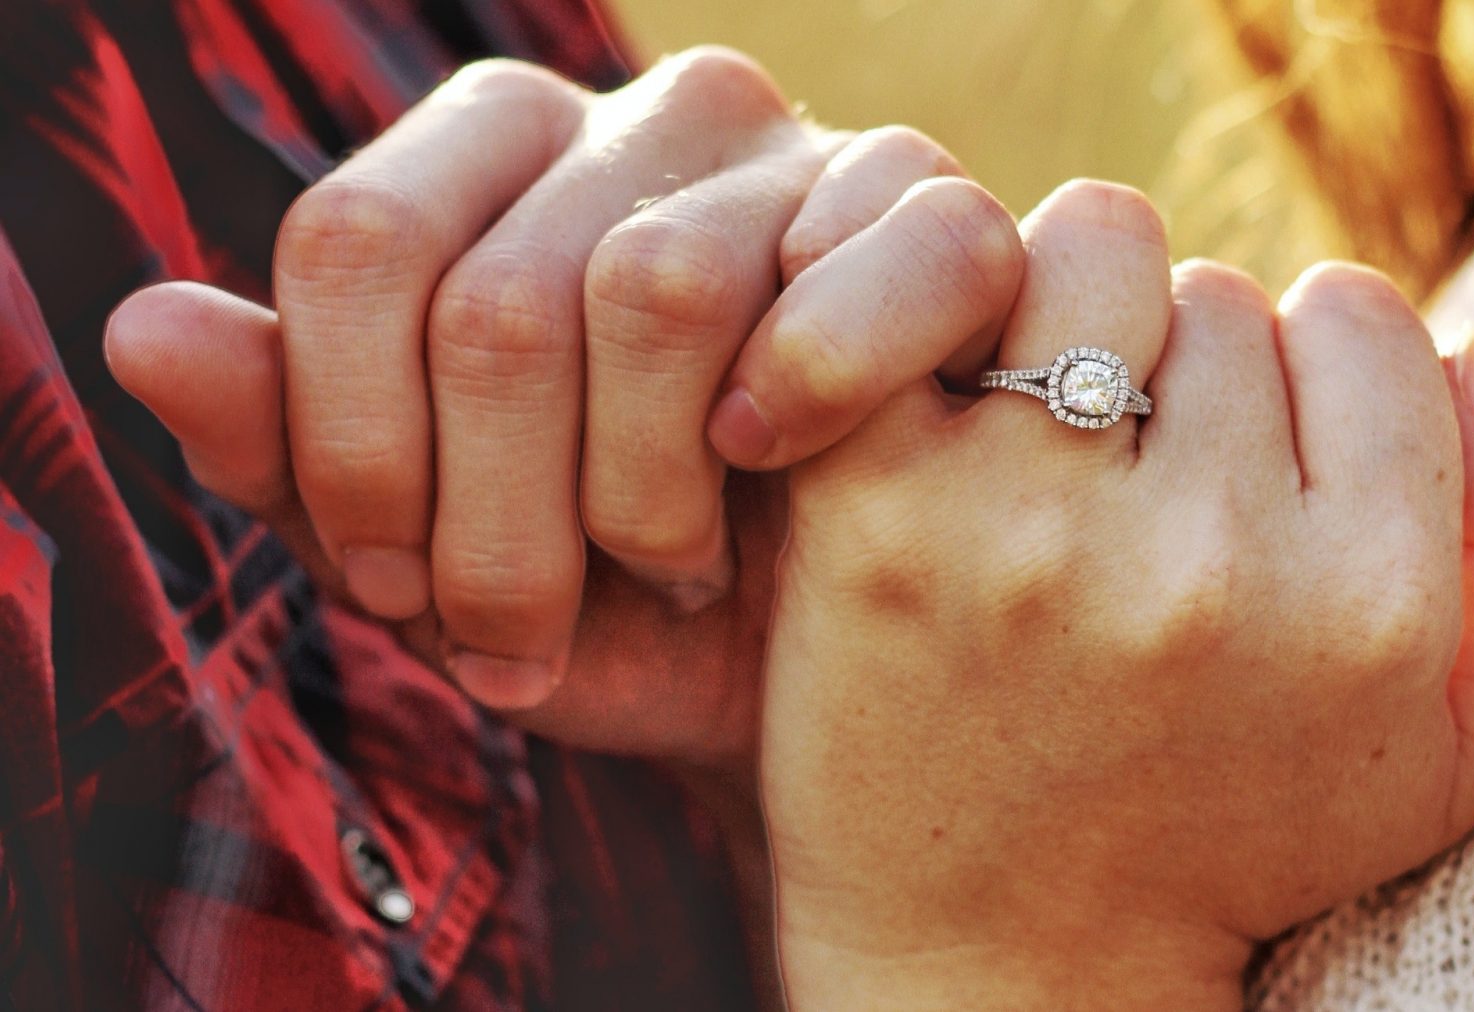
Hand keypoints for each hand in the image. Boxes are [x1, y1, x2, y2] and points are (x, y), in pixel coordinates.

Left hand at [104, 50, 1023, 760]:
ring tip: (669, 569)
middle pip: (497, 296)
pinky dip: (810, 393)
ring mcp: (794, 149)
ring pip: (654, 288)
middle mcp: (640, 115)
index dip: (351, 445)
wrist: (794, 665)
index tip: (386, 587)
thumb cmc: (598, 599)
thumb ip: (284, 444)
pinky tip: (777, 463)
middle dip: (496, 524)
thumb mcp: (422, 553)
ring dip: (644, 495)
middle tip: (523, 635)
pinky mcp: (934, 210)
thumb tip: (146, 328)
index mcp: (494, 153)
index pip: (356, 239)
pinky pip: (864, 265)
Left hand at [760, 182, 1473, 1006]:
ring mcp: (1036, 530)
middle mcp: (1210, 558)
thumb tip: (1472, 348)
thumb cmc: (1234, 839)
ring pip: (1090, 254)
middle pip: (1220, 290)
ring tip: (1051, 429)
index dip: (1313, 371)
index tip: (1261, 448)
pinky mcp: (886, 512)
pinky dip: (948, 322)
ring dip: (1077, 316)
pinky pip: (940, 296)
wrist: (1004, 956)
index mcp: (1368, 601)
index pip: (1366, 319)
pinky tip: (948, 411)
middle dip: (1189, 365)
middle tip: (1142, 470)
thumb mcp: (1445, 751)